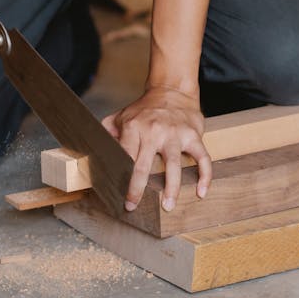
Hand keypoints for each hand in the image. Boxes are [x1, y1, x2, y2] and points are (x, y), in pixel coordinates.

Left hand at [102, 86, 212, 211]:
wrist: (172, 91)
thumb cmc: (145, 109)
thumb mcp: (122, 115)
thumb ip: (108, 132)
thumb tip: (94, 149)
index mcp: (134, 127)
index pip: (125, 156)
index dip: (121, 177)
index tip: (119, 195)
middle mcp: (154, 131)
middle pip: (145, 165)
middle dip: (137, 189)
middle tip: (133, 206)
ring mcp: (175, 134)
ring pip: (174, 164)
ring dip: (171, 188)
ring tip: (168, 207)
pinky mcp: (193, 135)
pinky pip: (202, 157)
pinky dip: (204, 176)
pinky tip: (201, 192)